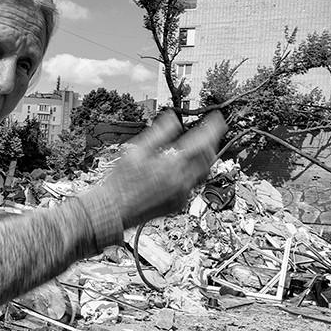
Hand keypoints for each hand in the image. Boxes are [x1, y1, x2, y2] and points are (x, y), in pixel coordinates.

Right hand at [95, 110, 226, 228]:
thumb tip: (172, 120)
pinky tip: (185, 167)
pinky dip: (193, 173)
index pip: (201, 143)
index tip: (217, 119)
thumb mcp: (135, 151)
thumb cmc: (120, 183)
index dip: (212, 129)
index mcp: (172, 167)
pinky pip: (193, 186)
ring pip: (203, 173)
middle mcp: (181, 182)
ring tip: (201, 148)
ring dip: (204, 158)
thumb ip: (158, 133)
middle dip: (212, 143)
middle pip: (207, 159)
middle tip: (211, 132)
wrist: (113, 211)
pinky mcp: (178, 204)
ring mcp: (181, 195)